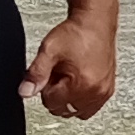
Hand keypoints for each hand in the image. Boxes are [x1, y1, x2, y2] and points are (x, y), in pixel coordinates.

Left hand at [25, 8, 117, 122]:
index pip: (52, 103)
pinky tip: (79, 82)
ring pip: (77, 111)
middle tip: (60, 73)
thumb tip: (25, 92)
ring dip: (70, 99)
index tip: (51, 72)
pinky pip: (91, 107)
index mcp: (81, 84)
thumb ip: (36, 73)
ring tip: (70, 77)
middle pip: (65, 109)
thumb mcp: (49, 51)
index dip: (46, 88)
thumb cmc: (76, 34)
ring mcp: (104, 92)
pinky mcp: (108, 89)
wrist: (96, 23)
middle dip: (58, 94)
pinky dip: (82, 99)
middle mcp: (96, 92)